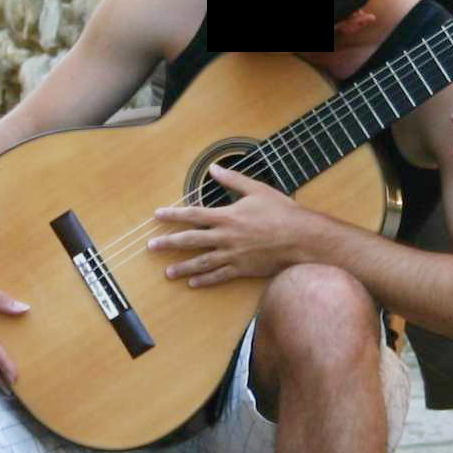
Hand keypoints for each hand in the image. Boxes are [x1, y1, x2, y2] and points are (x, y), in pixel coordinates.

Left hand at [148, 163, 313, 284]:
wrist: (301, 238)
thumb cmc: (281, 212)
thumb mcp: (257, 190)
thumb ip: (233, 180)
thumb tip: (214, 168)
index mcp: (228, 216)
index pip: (194, 215)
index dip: (174, 215)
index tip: (157, 216)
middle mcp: (226, 237)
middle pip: (191, 240)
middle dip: (169, 243)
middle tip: (151, 247)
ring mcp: (234, 255)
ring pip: (202, 262)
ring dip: (183, 267)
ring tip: (167, 272)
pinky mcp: (243, 269)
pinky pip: (220, 276)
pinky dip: (205, 280)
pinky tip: (193, 283)